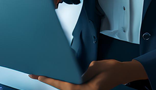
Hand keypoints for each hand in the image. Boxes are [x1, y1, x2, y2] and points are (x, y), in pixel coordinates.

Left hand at [28, 59, 146, 89]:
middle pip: (63, 88)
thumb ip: (82, 74)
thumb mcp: (95, 68)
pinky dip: (62, 82)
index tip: (40, 76)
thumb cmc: (111, 69)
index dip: (52, 81)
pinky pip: (71, 87)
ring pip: (66, 88)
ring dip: (54, 82)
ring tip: (41, 75)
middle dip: (49, 81)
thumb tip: (72, 76)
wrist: (122, 72)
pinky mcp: (86, 89)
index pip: (66, 86)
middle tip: (33, 74)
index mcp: (88, 89)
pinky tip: (55, 77)